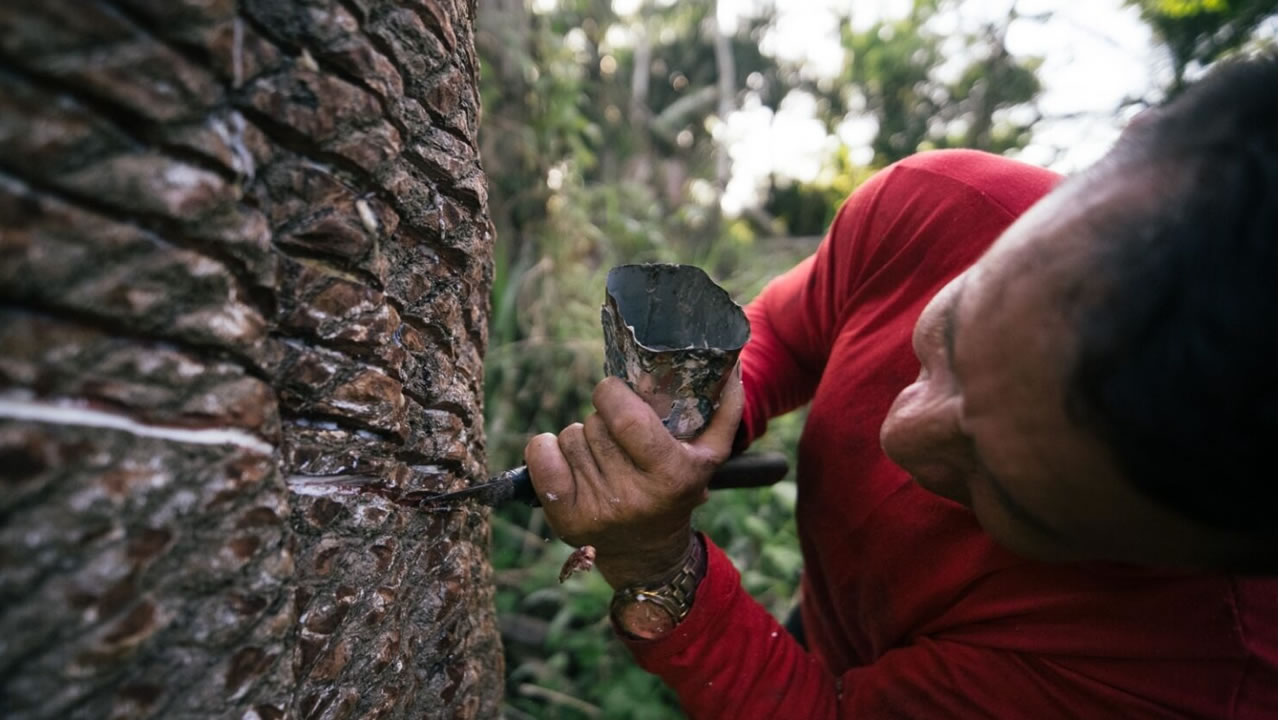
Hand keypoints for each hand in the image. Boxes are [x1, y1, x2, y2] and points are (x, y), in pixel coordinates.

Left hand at [523, 368, 743, 588]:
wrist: (647, 553)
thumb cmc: (676, 488)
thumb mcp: (708, 456)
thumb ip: (725, 412)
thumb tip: (732, 369)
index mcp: (672, 474)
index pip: (626, 417)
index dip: (612, 393)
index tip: (614, 392)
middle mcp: (634, 497)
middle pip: (595, 424)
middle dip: (601, 419)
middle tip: (616, 438)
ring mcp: (598, 511)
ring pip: (569, 437)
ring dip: (580, 438)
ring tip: (600, 458)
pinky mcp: (567, 521)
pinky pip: (541, 459)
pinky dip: (544, 449)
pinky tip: (563, 459)